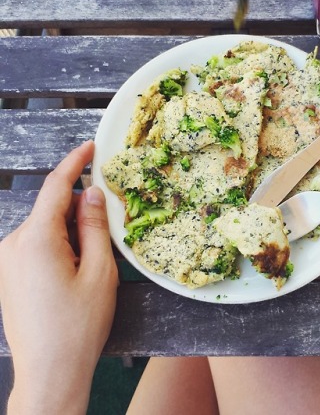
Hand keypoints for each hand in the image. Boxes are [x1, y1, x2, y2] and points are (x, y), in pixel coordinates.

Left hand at [0, 140, 118, 414]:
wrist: (49, 374)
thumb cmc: (78, 325)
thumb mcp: (99, 271)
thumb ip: (96, 226)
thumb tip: (93, 193)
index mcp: (36, 240)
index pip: (55, 187)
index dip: (75, 162)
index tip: (90, 146)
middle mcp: (13, 244)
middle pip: (52, 209)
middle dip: (80, 208)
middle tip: (108, 225)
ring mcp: (6, 261)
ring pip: (45, 228)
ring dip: (70, 230)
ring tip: (93, 260)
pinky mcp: (7, 275)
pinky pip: (35, 245)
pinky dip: (58, 245)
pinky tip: (74, 270)